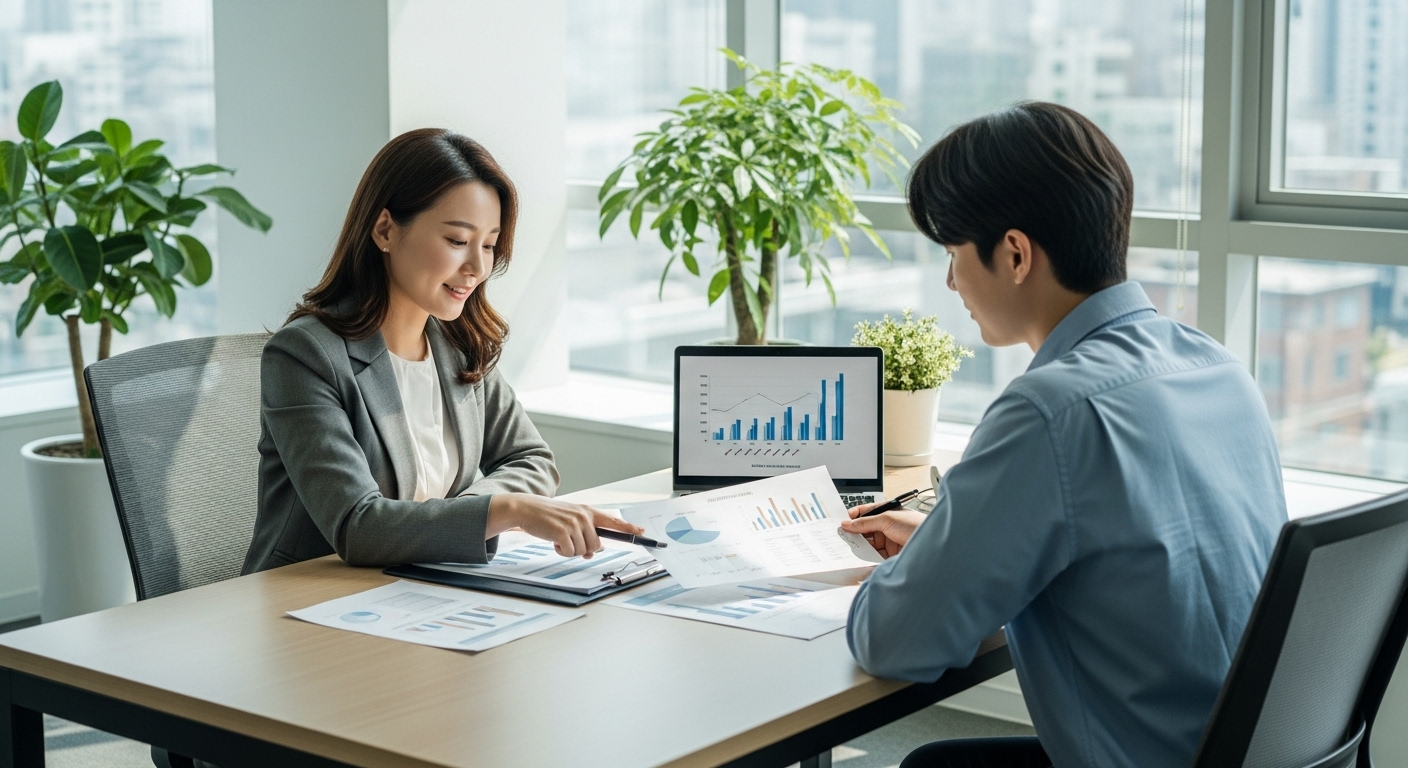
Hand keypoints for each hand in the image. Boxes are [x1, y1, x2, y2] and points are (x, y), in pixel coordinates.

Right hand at [487, 493, 643, 558]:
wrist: (525, 508)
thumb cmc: (547, 516)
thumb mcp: (569, 519)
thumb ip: (584, 532)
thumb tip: (593, 551)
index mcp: (587, 511)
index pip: (613, 521)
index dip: (628, 528)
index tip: (641, 532)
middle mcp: (584, 516)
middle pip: (596, 544)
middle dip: (583, 548)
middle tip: (568, 541)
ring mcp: (574, 524)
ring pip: (583, 550)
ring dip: (569, 550)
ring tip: (558, 538)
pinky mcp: (563, 532)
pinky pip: (569, 552)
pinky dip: (561, 551)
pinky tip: (553, 541)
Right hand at [840, 503, 925, 558]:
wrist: (932, 545)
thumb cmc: (916, 526)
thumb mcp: (887, 519)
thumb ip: (866, 522)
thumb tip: (848, 523)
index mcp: (888, 512)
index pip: (867, 512)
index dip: (855, 515)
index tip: (843, 520)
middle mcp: (888, 525)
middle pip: (866, 529)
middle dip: (855, 532)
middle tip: (843, 535)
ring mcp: (889, 540)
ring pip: (869, 543)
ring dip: (861, 545)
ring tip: (850, 546)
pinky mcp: (891, 554)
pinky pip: (875, 555)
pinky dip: (868, 556)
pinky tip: (862, 555)